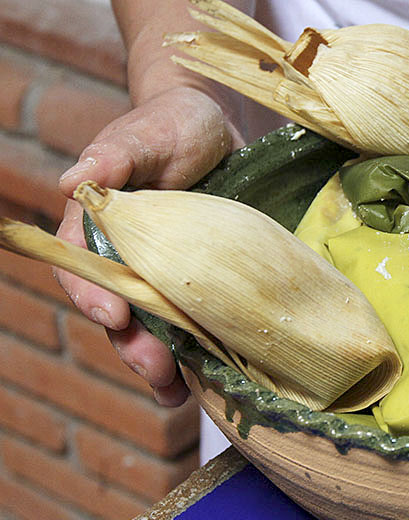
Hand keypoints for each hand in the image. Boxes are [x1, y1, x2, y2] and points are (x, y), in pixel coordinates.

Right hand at [55, 86, 241, 405]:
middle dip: (132, 347)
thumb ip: (114, 156)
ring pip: (152, 330)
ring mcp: (164, 276)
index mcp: (98, 226)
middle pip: (117, 314)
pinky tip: (207, 384)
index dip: (91, 296)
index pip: (80, 268)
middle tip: (154, 370)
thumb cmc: (175, 125)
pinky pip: (194, 326)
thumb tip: (73, 180)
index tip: (113, 314)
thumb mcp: (148, 135)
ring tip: (176, 391)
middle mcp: (126, 258)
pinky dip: (199, 357)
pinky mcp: (200, 285)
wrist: (221, 130)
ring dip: (161, 364)